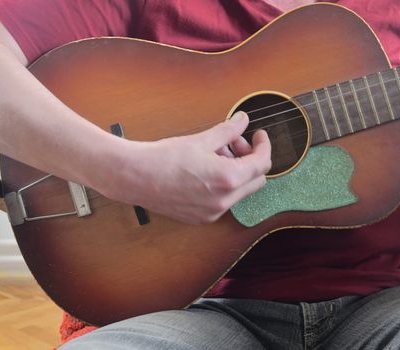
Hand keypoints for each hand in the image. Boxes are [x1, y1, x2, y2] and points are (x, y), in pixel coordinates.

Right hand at [103, 112, 271, 223]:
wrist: (136, 177)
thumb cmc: (164, 158)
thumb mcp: (202, 140)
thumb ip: (228, 131)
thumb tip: (243, 120)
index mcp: (228, 179)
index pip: (262, 163)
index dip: (263, 146)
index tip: (258, 136)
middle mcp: (224, 200)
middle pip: (256, 179)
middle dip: (250, 159)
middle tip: (234, 144)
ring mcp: (214, 212)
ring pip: (240, 191)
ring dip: (236, 172)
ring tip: (215, 155)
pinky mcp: (202, 218)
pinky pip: (224, 200)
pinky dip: (223, 185)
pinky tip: (206, 171)